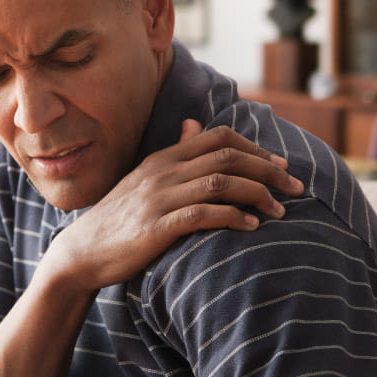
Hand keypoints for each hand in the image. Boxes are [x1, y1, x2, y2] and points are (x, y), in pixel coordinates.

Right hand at [48, 120, 304, 291]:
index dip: (255, 147)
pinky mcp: (156, 227)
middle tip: (295, 188)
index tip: (280, 164)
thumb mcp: (143, 180)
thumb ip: (173, 153)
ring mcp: (158, 199)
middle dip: (268, 170)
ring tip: (280, 211)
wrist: (82, 252)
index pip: (217, 137)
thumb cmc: (117, 219)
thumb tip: (193, 124)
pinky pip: (204, 214)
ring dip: (257, 194)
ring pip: (220, 182)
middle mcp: (162, 173)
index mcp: (162, 159)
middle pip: (227, 156)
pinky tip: (252, 226)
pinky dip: (233, 217)